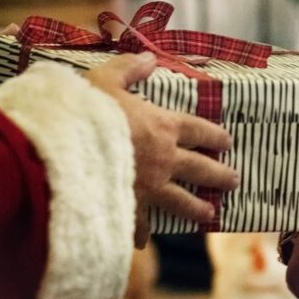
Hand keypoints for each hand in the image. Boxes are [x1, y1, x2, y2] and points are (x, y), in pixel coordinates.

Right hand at [84, 52, 238, 247]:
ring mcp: (148, 187)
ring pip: (181, 201)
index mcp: (162, 126)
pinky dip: (142, 233)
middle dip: (219, 175)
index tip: (227, 142)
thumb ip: (129, 68)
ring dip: (197, 208)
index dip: (214, 135)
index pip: (198, 130)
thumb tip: (149, 57)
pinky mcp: (129, 208)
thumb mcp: (106, 78)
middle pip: (200, 169)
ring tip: (210, 215)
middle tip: (234, 181)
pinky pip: (139, 223)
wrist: (65, 150)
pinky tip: (144, 241)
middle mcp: (163, 159)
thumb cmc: (86, 110)